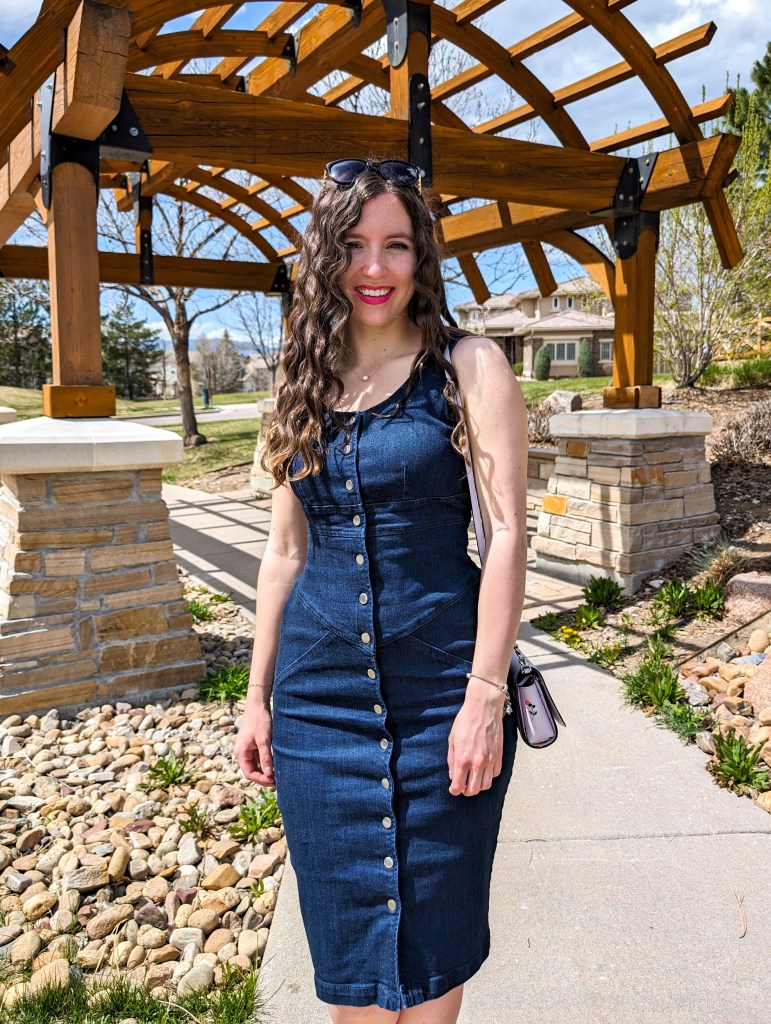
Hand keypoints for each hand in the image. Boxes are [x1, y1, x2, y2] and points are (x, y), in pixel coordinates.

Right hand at [234, 705, 274, 787]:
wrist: (258, 705)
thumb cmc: (260, 721)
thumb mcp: (264, 740)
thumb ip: (266, 758)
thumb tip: (269, 775)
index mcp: (241, 753)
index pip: (249, 774)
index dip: (261, 780)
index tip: (274, 782)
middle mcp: (242, 752)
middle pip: (251, 771)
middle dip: (263, 777)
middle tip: (277, 781)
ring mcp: (246, 749)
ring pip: (255, 765)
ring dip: (265, 770)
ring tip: (278, 774)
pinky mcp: (252, 744)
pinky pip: (257, 758)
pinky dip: (265, 762)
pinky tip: (275, 764)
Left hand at [447, 678, 503, 796]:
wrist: (484, 708)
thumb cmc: (465, 721)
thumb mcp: (452, 740)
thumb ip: (452, 760)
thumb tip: (453, 776)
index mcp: (463, 759)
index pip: (458, 786)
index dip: (454, 790)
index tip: (453, 788)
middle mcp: (477, 763)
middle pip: (473, 790)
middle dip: (466, 791)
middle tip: (463, 785)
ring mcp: (490, 760)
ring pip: (486, 785)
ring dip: (479, 785)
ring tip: (474, 779)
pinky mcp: (499, 756)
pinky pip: (495, 774)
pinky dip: (489, 776)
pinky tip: (484, 769)